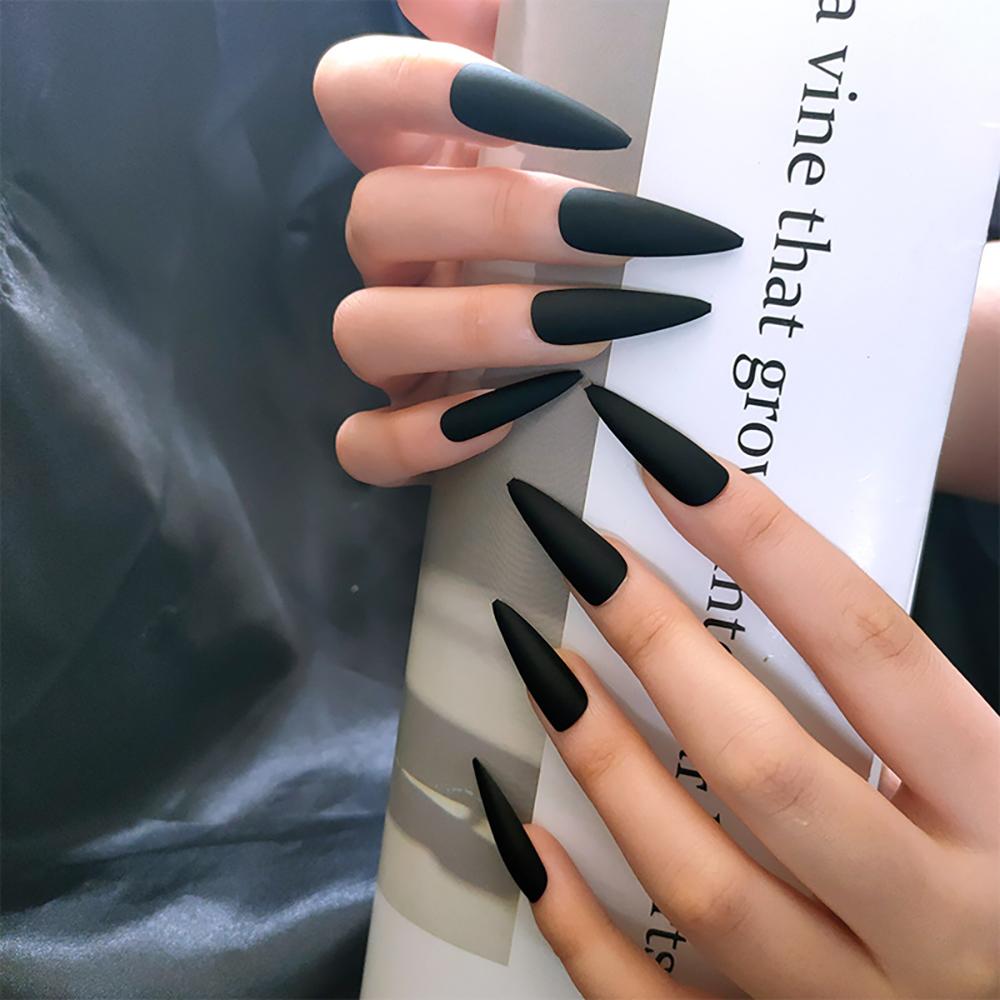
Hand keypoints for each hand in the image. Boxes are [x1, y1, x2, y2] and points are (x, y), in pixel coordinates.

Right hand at [313, 0, 737, 485]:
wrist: (629, 326)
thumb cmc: (613, 202)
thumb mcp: (589, 105)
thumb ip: (525, 29)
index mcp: (421, 156)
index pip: (354, 90)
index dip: (436, 91)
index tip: (576, 119)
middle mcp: (393, 244)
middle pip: (375, 215)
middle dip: (501, 221)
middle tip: (622, 230)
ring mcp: (390, 337)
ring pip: (362, 330)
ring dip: (478, 328)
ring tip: (593, 331)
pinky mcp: (399, 424)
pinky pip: (366, 443)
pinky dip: (425, 438)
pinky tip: (517, 414)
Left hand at [475, 388, 998, 998]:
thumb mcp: (998, 772)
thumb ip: (904, 696)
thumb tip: (760, 564)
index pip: (871, 647)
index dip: (763, 541)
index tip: (663, 459)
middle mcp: (937, 917)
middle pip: (768, 767)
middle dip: (658, 642)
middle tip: (576, 549)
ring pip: (703, 885)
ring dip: (604, 762)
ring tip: (538, 661)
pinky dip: (576, 921)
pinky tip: (519, 827)